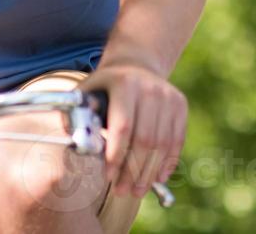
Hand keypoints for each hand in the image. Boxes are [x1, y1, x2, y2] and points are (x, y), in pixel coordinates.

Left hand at [80, 52, 186, 198]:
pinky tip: (158, 177)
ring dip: (149, 172)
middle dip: (133, 171)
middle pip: (145, 139)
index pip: (123, 127)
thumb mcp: (87, 92)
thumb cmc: (104, 88)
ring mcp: (168, 96)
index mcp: (124, 84)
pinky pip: (177, 139)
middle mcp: (150, 88)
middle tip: (122, 191)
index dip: (116, 155)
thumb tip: (75, 143)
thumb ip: (79, 116)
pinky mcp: (180, 105)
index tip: (108, 177)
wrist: (136, 65)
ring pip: (162, 143)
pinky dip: (169, 162)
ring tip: (137, 190)